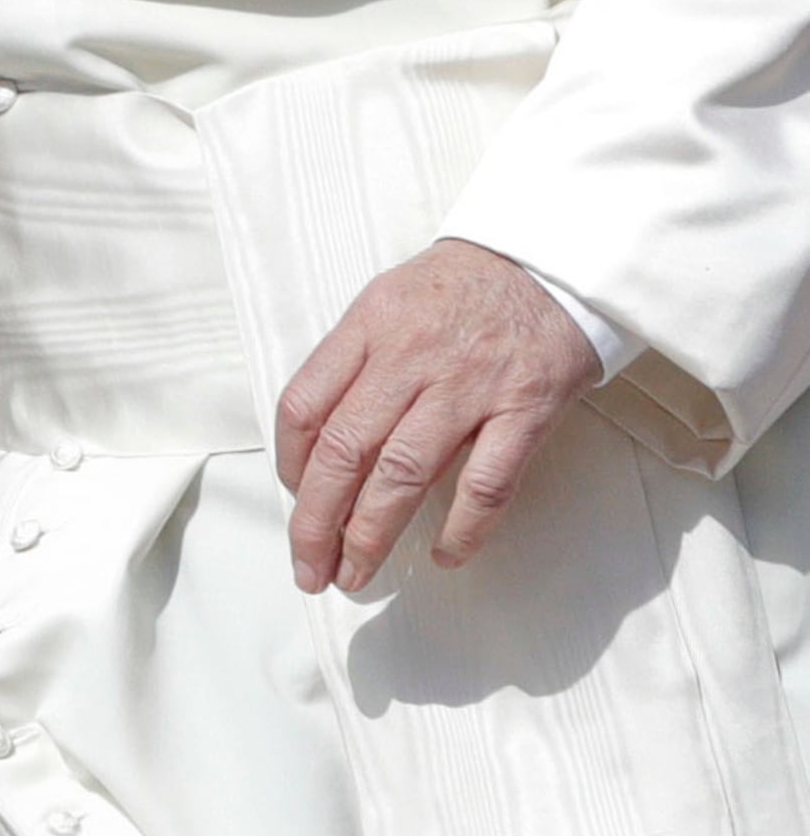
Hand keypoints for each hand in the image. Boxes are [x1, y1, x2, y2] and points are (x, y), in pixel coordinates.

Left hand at [275, 237, 601, 595]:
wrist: (545, 261)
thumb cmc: (458, 289)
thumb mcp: (387, 301)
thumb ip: (353, 362)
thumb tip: (317, 441)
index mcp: (369, 325)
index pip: (306, 402)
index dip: (291, 462)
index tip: (294, 498)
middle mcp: (411, 355)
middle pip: (347, 449)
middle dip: (317, 520)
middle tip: (309, 569)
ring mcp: (469, 385)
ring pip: (404, 473)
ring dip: (372, 533)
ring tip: (354, 574)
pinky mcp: (524, 410)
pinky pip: (487, 483)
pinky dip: (462, 528)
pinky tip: (443, 555)